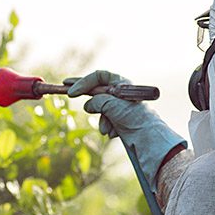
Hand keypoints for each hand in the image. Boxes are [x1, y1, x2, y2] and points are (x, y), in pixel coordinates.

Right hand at [64, 70, 186, 190]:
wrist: (148, 138)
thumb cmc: (133, 117)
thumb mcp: (111, 105)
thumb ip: (96, 101)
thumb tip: (88, 105)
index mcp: (121, 84)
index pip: (99, 76)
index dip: (84, 82)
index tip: (72, 91)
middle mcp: (121, 94)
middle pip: (98, 90)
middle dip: (86, 95)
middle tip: (66, 89)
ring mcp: (120, 107)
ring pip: (100, 110)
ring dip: (102, 120)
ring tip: (107, 129)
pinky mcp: (120, 121)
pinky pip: (106, 121)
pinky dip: (107, 127)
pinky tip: (114, 133)